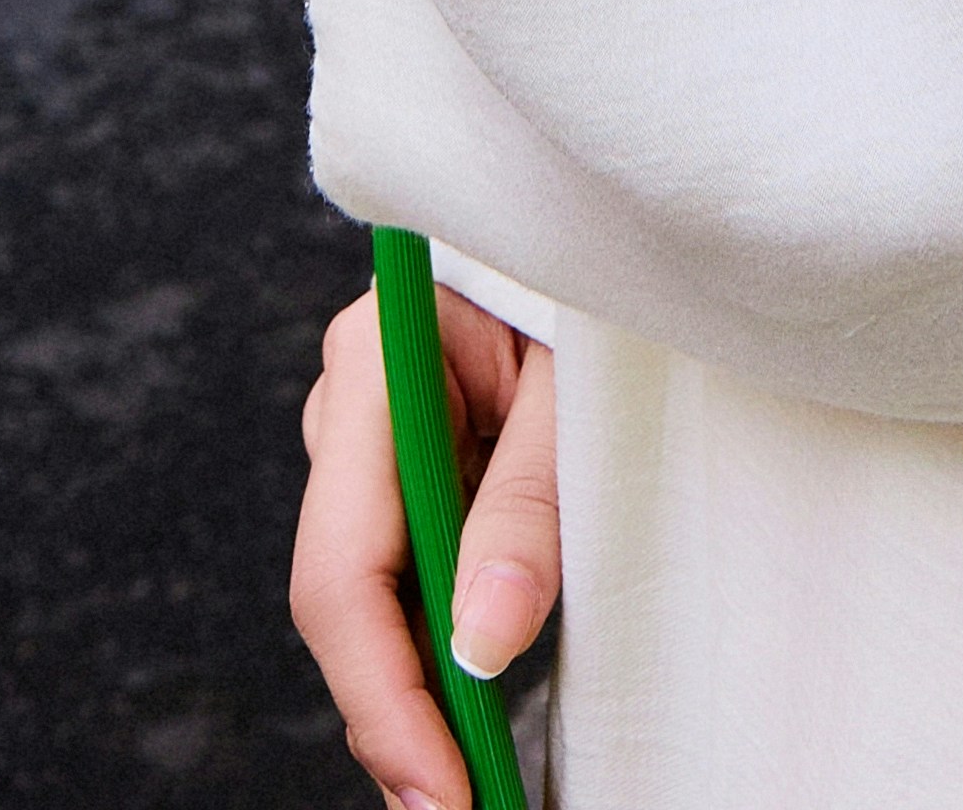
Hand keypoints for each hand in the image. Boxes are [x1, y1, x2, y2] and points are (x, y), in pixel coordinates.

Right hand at [290, 281, 559, 809]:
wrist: (618, 210)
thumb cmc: (599, 278)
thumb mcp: (580, 386)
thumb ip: (529, 509)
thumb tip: (478, 650)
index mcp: (376, 359)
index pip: (344, 567)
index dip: (383, 696)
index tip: (442, 788)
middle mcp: (351, 400)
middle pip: (345, 594)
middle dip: (397, 717)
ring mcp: (370, 433)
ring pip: (368, 594)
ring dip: (415, 693)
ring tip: (472, 783)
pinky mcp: (407, 459)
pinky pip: (402, 571)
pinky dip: (433, 648)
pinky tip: (468, 714)